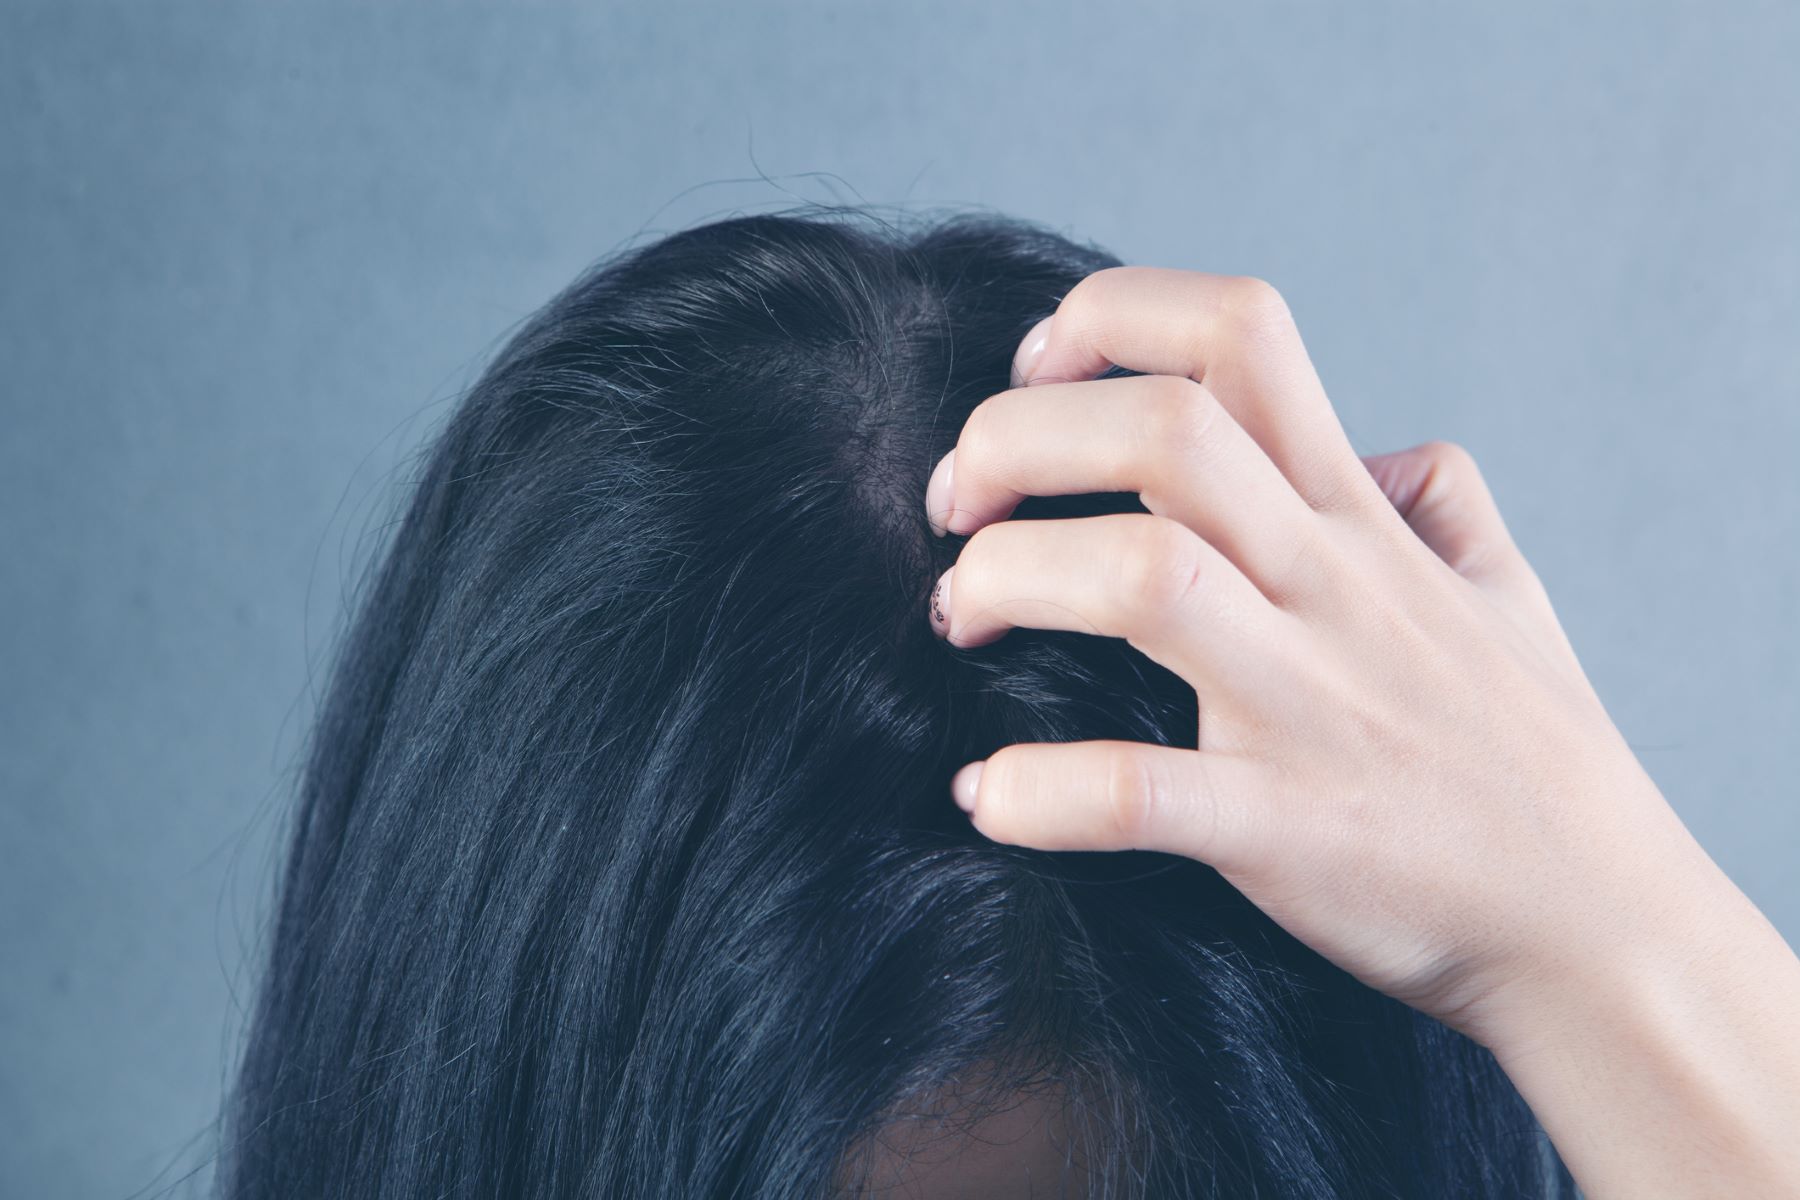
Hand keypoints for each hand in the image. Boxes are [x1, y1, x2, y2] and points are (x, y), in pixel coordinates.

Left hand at [921, 268, 1799, 1197]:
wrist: (1599, 933)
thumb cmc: (1534, 758)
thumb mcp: (1510, 594)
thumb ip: (1445, 501)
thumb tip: (1389, 448)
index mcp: (1359, 522)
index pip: (1240, 335)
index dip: (1112, 317)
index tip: (1035, 372)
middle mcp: (1332, 586)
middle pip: (1166, 431)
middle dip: (1020, 438)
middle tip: (956, 504)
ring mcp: (1311, 702)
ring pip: (1144, 578)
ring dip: (1012, 579)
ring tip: (962, 614)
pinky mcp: (1286, 825)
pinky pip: (1140, 791)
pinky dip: (1040, 790)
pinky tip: (990, 795)